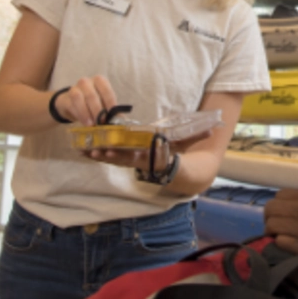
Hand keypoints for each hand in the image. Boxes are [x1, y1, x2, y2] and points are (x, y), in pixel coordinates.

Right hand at [54, 76, 116, 125]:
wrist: (70, 104)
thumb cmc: (91, 104)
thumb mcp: (102, 105)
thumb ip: (110, 111)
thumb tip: (121, 120)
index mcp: (99, 81)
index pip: (106, 89)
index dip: (110, 102)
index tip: (112, 114)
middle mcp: (86, 82)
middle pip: (92, 95)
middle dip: (98, 110)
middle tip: (102, 122)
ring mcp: (74, 88)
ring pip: (79, 98)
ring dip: (87, 112)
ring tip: (92, 124)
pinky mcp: (65, 98)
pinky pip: (72, 105)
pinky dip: (79, 114)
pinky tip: (85, 122)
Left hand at [82, 131, 208, 171]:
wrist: (175, 170)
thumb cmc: (179, 153)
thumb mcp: (187, 144)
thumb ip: (197, 136)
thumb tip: (214, 128)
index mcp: (151, 156)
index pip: (134, 157)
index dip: (121, 155)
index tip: (108, 151)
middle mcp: (139, 160)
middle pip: (120, 159)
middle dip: (106, 155)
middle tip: (92, 150)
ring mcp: (132, 160)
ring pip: (112, 158)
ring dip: (98, 155)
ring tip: (84, 150)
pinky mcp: (126, 157)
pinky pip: (110, 156)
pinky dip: (98, 154)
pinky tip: (85, 149)